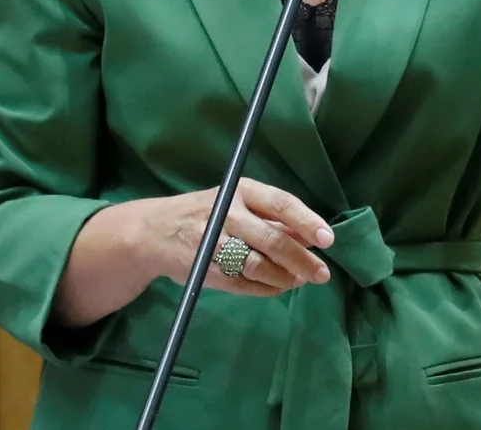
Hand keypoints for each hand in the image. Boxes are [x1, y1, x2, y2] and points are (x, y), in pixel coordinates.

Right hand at [141, 178, 332, 296]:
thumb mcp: (236, 203)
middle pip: (272, 239)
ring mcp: (215, 245)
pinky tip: (280, 286)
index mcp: (239, 192)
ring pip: (259, 265)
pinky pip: (246, 284)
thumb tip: (311, 235)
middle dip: (302, 259)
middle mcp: (227, 215)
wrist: (153, 233)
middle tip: (322, 273)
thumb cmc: (205, 214)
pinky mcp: (208, 270)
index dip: (306, 222)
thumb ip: (273, 219)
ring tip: (300, 280)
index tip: (327, 239)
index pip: (280, 204)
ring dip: (286, 277)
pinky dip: (267, 288)